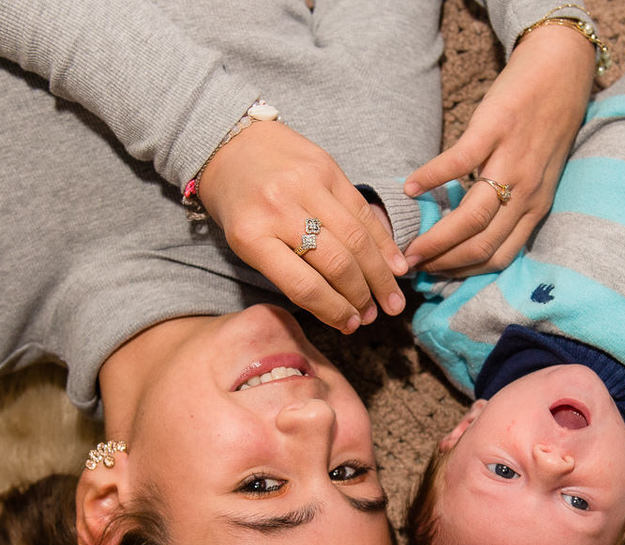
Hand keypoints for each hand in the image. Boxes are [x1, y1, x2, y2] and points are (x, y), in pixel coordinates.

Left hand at [198, 120, 406, 332]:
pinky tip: (396, 264)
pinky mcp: (327, 167)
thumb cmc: (235, 201)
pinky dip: (382, 241)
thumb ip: (284, 269)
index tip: (349, 325)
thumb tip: (335, 306)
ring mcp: (306, 185)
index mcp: (251, 236)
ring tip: (392, 301)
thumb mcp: (243, 241)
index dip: (333, 311)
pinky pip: (361, 210)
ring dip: (379, 275)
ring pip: (356, 239)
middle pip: (335, 264)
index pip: (303, 285)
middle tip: (373, 316)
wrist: (228, 138)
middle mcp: (280, 209)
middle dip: (360, 296)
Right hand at [402, 24, 595, 275]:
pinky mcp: (495, 129)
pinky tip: (410, 187)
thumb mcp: (541, 176)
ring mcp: (511, 161)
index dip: (464, 272)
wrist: (562, 71)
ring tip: (409, 245)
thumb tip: (473, 227)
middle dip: (443, 263)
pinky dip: (431, 177)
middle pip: (482, 244)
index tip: (436, 275)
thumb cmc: (548, 124)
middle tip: (413, 265)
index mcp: (536, 207)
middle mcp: (527, 192)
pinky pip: (460, 162)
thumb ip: (514, 203)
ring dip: (436, 238)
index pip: (499, 256)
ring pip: (472, 217)